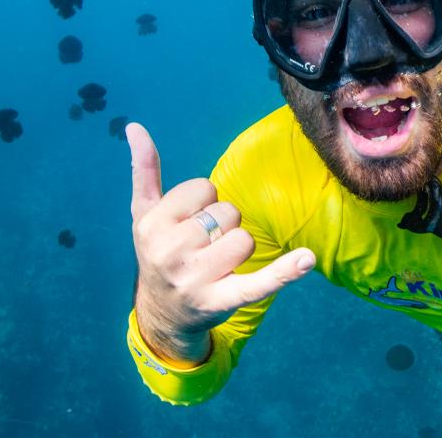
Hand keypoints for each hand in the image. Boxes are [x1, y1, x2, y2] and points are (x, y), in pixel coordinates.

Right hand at [127, 122, 315, 365]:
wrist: (162, 314)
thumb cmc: (158, 252)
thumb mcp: (143, 214)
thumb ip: (144, 169)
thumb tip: (135, 126)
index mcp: (151, 224)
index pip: (204, 188)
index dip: (203, 203)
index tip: (187, 224)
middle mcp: (169, 252)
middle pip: (227, 213)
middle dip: (222, 226)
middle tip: (202, 248)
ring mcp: (194, 279)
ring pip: (244, 240)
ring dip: (239, 249)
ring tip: (217, 264)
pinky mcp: (221, 301)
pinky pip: (258, 282)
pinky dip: (285, 272)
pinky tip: (306, 260)